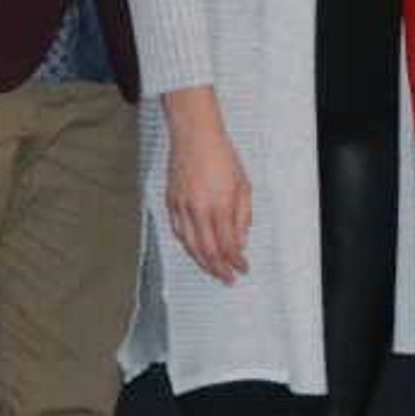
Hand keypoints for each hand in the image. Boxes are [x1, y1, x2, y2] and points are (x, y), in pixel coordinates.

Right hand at [165, 117, 253, 284]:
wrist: (195, 137)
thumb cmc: (221, 156)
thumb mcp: (243, 185)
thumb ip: (242, 216)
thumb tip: (240, 242)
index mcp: (219, 206)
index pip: (228, 245)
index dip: (235, 262)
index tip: (242, 269)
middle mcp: (198, 210)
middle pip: (208, 251)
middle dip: (219, 269)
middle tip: (228, 278)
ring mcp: (181, 207)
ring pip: (190, 246)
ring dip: (202, 262)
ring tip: (213, 271)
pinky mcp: (171, 202)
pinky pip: (178, 232)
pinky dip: (187, 246)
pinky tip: (195, 251)